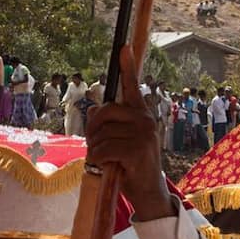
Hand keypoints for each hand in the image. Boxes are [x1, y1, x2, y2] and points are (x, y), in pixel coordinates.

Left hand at [84, 46, 172, 220]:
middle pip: (103, 112)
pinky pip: (103, 149)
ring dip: (96, 150)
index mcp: (141, 114)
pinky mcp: (136, 149)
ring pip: (100, 134)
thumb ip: (108, 125)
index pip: (132, 86)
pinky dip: (99, 160)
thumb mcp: (118, 141)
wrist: (147, 191)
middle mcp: (144, 119)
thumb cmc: (130, 165)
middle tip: (96, 147)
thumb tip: (92, 111)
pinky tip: (109, 167)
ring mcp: (142, 133)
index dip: (128, 66)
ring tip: (108, 160)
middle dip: (92, 131)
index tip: (124, 46)